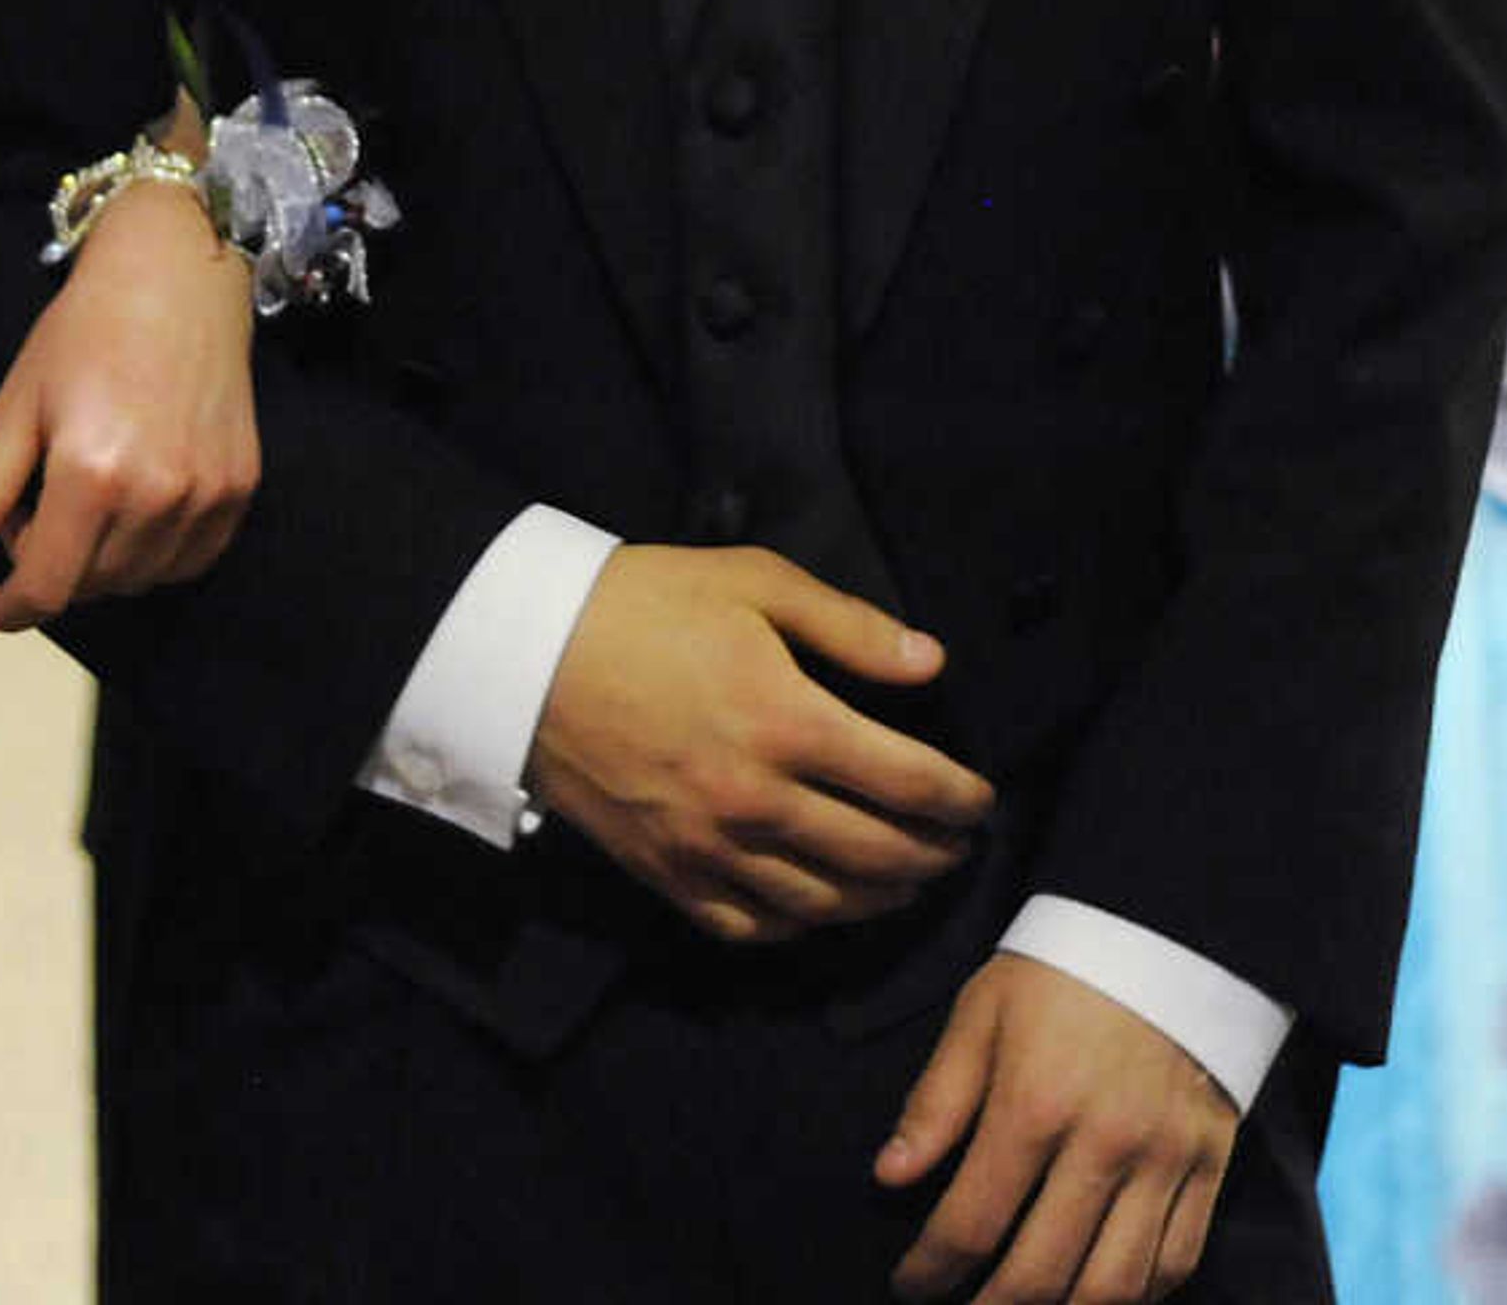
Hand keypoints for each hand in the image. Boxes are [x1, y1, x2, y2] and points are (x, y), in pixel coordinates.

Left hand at [0, 174, 257, 630]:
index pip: (47, 588)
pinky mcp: (240, 489)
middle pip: (90, 587)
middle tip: (31, 507)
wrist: (177, 276)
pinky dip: (150, 554)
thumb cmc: (84, 332)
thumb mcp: (18, 404)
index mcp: (92, 475)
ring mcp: (207, 496)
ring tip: (81, 500)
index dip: (9, 608)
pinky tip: (130, 506)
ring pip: (138, 579)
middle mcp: (157, 496)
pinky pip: (188, 560)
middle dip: (47, 565)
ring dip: (98, 562)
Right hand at [524, 544, 987, 939]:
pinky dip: (800, 925)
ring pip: (826, 903)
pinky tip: (821, 906)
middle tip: (958, 847)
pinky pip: (752, 926)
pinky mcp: (666, 874)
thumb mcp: (752, 581)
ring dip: (883, 899)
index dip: (961, 799)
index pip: (909, 783)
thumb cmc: (643, 603)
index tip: (981, 800)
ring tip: (908, 882)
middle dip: (936, 855)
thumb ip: (849, 627)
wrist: (525, 651)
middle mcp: (757, 800)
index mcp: (786, 721)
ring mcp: (709, 847)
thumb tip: (932, 664)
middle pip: (880, 855)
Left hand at [881, 953, 1234, 1301]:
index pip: (971, 1223)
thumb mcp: (979, 1014)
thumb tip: (888, 1177)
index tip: (909, 1284)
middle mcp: (1102, 1147)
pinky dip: (1138, 1298)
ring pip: (1114, 1288)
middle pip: (1041, 1275)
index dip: (930, 1270)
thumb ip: (936, 1101)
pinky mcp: (1208, 1168)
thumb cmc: (1058, 971)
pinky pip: (1176, 1263)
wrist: (1168, 932)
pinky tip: (1100, 1296)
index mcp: (1033, 1105)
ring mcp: (1163, 1164)